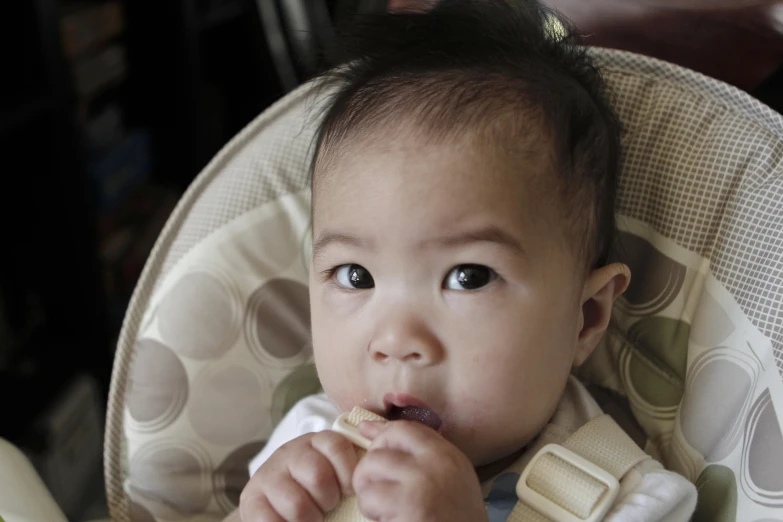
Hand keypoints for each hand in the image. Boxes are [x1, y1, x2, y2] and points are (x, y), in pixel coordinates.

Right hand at [239, 431, 358, 521]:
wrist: (275, 501)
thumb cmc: (316, 488)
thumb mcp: (334, 470)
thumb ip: (351, 467)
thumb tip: (366, 482)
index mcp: (315, 442)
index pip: (337, 447)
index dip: (348, 475)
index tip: (347, 490)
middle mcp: (289, 452)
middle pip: (317, 476)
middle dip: (328, 500)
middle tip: (327, 506)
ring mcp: (268, 475)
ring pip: (297, 504)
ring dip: (309, 518)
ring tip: (311, 517)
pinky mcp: (250, 499)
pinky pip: (270, 520)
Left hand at [353, 420, 487, 521]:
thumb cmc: (456, 518)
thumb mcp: (450, 477)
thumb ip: (418, 454)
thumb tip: (369, 429)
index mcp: (447, 455)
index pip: (404, 429)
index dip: (380, 432)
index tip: (365, 434)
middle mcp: (436, 464)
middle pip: (379, 450)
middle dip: (368, 470)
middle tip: (377, 491)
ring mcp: (421, 485)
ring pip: (367, 472)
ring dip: (368, 493)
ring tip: (383, 508)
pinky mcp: (408, 508)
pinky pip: (369, 499)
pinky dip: (371, 512)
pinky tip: (388, 520)